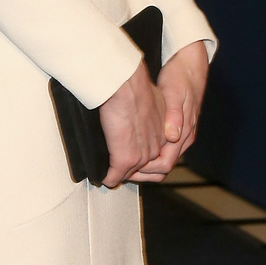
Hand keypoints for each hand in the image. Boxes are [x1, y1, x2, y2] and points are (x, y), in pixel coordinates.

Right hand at [99, 54, 168, 187]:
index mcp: (163, 132)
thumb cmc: (135, 87)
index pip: (156, 155)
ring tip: (108, 172)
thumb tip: (142, 113)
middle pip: (145, 169)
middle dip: (131, 170)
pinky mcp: (125, 158)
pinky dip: (107, 178)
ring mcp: (142, 154)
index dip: (142, 158)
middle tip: (118, 168)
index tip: (131, 156)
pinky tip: (101, 176)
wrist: (127, 86)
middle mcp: (156, 146)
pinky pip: (115, 176)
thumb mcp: (154, 99)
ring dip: (119, 175)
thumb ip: (151, 112)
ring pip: (130, 174)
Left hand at [133, 39, 209, 180]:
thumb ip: (175, 115)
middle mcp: (183, 138)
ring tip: (121, 162)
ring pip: (159, 159)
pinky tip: (131, 146)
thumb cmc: (181, 78)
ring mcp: (179, 134)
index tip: (125, 171)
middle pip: (161, 166)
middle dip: (140, 172)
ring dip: (141, 164)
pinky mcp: (173, 128)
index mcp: (184, 133)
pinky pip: (159, 148)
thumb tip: (172, 136)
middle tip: (119, 171)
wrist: (190, 66)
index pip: (164, 164)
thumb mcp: (176, 93)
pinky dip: (145, 152)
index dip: (144, 171)